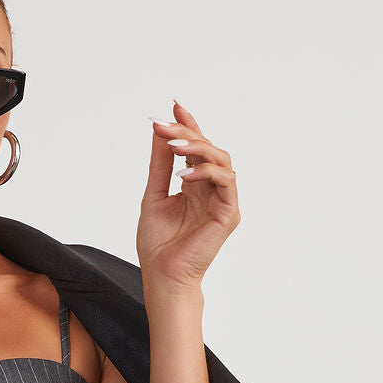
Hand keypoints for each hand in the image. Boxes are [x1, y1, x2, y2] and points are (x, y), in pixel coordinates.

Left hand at [136, 99, 239, 289]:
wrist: (162, 276)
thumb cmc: (158, 245)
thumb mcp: (154, 195)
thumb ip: (160, 164)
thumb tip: (160, 132)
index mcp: (195, 186)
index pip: (196, 149)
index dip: (189, 125)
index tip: (174, 106)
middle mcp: (212, 190)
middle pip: (210, 149)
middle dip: (189, 132)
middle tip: (166, 124)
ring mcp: (223, 201)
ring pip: (221, 159)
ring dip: (198, 147)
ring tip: (174, 144)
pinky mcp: (229, 213)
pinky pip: (225, 181)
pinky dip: (206, 172)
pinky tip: (184, 174)